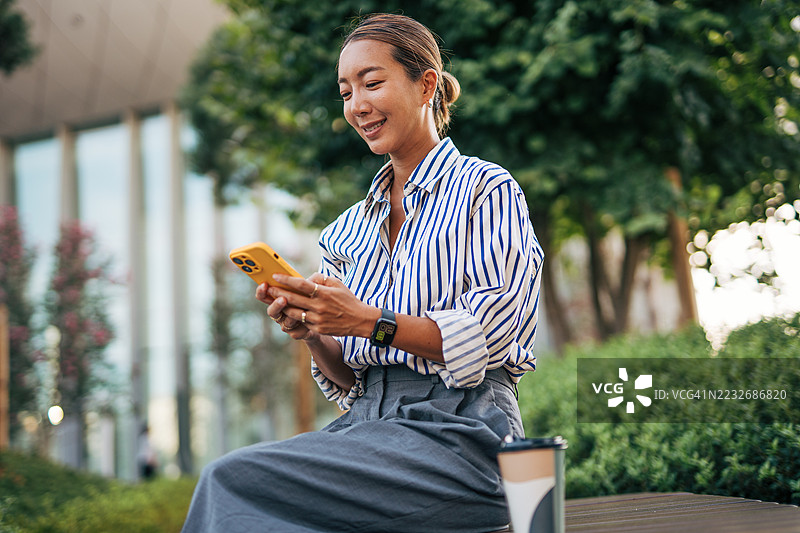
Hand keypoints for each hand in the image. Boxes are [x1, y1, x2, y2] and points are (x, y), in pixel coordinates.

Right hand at [256, 281, 315, 340]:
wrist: (322, 318)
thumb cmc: (313, 298)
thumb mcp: (311, 287)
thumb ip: (308, 282)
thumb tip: (309, 279)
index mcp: (278, 299)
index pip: (264, 295)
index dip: (262, 291)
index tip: (264, 284)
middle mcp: (280, 312)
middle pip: (271, 311)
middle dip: (276, 305)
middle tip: (283, 299)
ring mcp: (286, 324)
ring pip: (285, 322)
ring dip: (291, 316)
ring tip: (299, 311)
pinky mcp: (295, 333)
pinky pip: (295, 332)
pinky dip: (301, 328)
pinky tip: (308, 323)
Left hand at [262, 272, 378, 339]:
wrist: (359, 320)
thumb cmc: (347, 299)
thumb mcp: (337, 284)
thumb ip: (320, 279)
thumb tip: (306, 279)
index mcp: (324, 292)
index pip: (301, 284)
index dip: (286, 279)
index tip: (275, 275)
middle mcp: (319, 306)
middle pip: (293, 298)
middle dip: (278, 292)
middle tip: (268, 288)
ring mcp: (317, 318)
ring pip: (293, 312)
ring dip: (282, 306)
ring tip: (275, 300)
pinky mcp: (318, 328)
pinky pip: (301, 321)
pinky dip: (293, 316)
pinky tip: (287, 311)